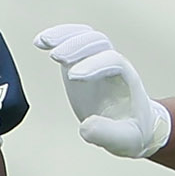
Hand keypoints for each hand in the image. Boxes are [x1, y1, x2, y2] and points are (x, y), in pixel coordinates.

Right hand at [34, 24, 172, 158]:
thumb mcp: (125, 139)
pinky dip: (57, 38)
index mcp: (127, 80)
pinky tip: (40, 42)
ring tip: (43, 43)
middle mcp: (113, 65)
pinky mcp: (82, 62)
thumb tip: (86, 126)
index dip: (93, 65)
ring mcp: (97, 60)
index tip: (73, 78)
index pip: (113, 61)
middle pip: (98, 42)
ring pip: (85, 36)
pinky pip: (73, 41)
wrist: (134, 124)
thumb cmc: (132, 131)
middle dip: (77, 46)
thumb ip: (107, 134)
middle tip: (57, 57)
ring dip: (64, 36)